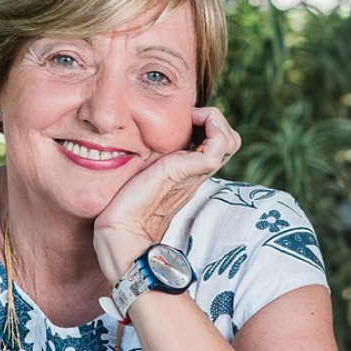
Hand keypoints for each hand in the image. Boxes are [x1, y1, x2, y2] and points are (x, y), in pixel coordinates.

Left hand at [93, 107, 240, 282]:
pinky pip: (217, 148)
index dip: (207, 125)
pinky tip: (188, 129)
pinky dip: (211, 130)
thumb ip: (148, 161)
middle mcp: (196, 173)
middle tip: (191, 118)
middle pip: (231, 141)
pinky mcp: (184, 172)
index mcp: (187, 173)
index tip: (184, 120)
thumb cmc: (123, 207)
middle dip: (215, 120)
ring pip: (230, 140)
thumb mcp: (140, 175)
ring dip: (214, 121)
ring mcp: (193, 174)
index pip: (218, 144)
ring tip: (192, 120)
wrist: (119, 231)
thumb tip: (134, 140)